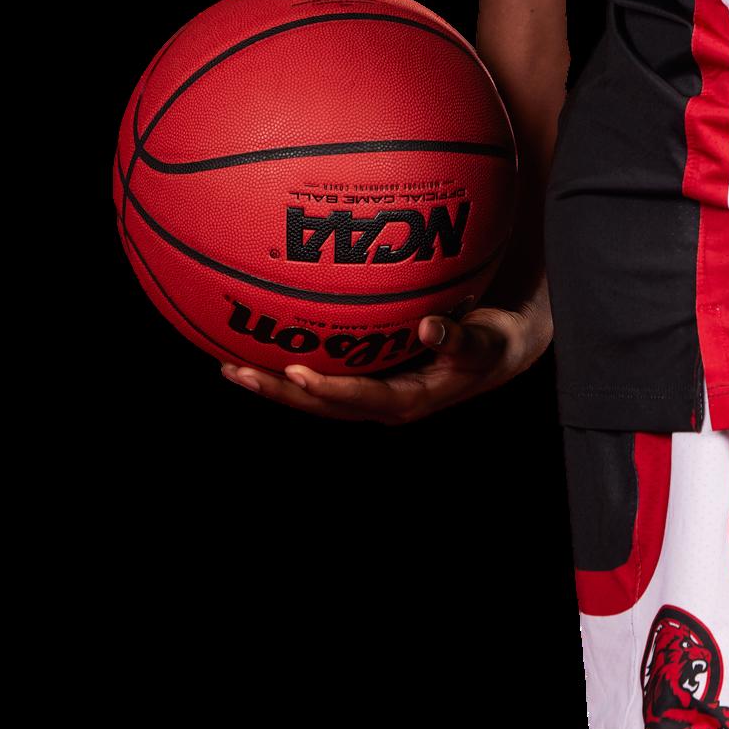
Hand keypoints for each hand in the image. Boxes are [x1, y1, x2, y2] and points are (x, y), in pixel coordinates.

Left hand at [218, 291, 552, 423]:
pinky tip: (261, 343)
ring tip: (229, 364)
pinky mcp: (368, 376)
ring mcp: (371, 391)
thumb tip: (428, 325)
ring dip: (274, 382)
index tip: (295, 371)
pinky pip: (324, 373)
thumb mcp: (486, 343)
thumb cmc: (493, 343)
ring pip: (315, 393)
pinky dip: (292, 365)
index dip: (328, 388)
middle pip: (322, 403)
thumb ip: (461, 337)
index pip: (360, 399)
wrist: (499, 351)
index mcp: (409, 399)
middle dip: (279, 390)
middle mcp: (382, 400)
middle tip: (235, 370)